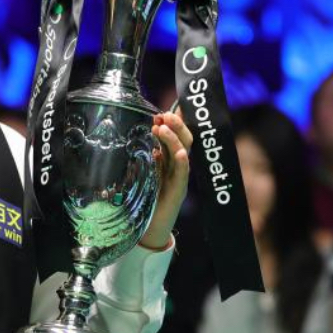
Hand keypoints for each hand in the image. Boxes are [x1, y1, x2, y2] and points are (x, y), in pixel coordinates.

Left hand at [139, 112, 192, 249]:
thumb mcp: (146, 170)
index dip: (178, 119)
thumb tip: (150, 131)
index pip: (178, 134)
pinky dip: (182, 163)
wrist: (150, 226)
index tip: (173, 105)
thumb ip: (149, 152)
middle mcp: (178, 166)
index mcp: (170, 158)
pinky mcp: (178, 191)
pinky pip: (183, 174)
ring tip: (162, 128)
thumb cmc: (148, 198)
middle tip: (163, 115)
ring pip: (183, 152)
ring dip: (174, 138)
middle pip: (185, 139)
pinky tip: (179, 154)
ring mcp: (180, 178)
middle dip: (176, 125)